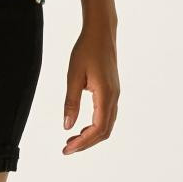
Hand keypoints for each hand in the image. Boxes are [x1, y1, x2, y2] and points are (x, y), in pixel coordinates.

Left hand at [61, 24, 119, 154]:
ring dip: (91, 136)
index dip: (83, 142)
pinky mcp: (112, 91)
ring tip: (72, 139)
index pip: (97, 129)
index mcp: (105, 95)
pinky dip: (95, 126)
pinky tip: (82, 126)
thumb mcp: (74, 75)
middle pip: (104, 131)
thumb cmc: (86, 50)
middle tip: (67, 148)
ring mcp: (115, 95)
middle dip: (86, 143)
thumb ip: (71, 101)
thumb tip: (67, 126)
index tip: (67, 148)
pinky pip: (106, 115)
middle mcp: (114, 98)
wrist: (101, 33)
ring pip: (107, 124)